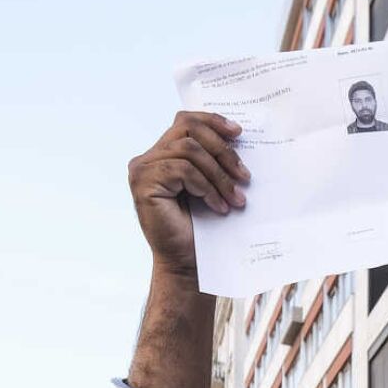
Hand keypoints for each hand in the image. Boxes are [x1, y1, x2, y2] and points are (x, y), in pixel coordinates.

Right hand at [128, 113, 250, 280]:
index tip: (238, 133)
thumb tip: (237, 135)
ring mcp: (142, 170)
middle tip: (245, 176)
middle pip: (188, 129)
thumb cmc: (201, 230)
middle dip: (222, 150)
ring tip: (236, 199)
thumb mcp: (210, 187)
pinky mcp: (143, 183)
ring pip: (189, 150)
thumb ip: (212, 160)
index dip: (212, 121)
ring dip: (219, 175)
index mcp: (163, 154)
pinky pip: (183, 170)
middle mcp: (148, 158)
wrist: (187, 266)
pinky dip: (206, 187)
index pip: (186, 121)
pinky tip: (219, 207)